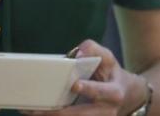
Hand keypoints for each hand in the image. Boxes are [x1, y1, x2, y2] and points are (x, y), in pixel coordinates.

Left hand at [20, 40, 149, 114]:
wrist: (127, 93)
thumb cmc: (111, 71)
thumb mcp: (107, 56)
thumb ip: (92, 49)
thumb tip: (77, 55)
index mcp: (114, 93)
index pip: (100, 91)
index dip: (88, 89)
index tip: (74, 85)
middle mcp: (107, 110)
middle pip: (82, 114)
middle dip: (60, 112)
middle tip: (39, 109)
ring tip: (32, 112)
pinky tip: (38, 114)